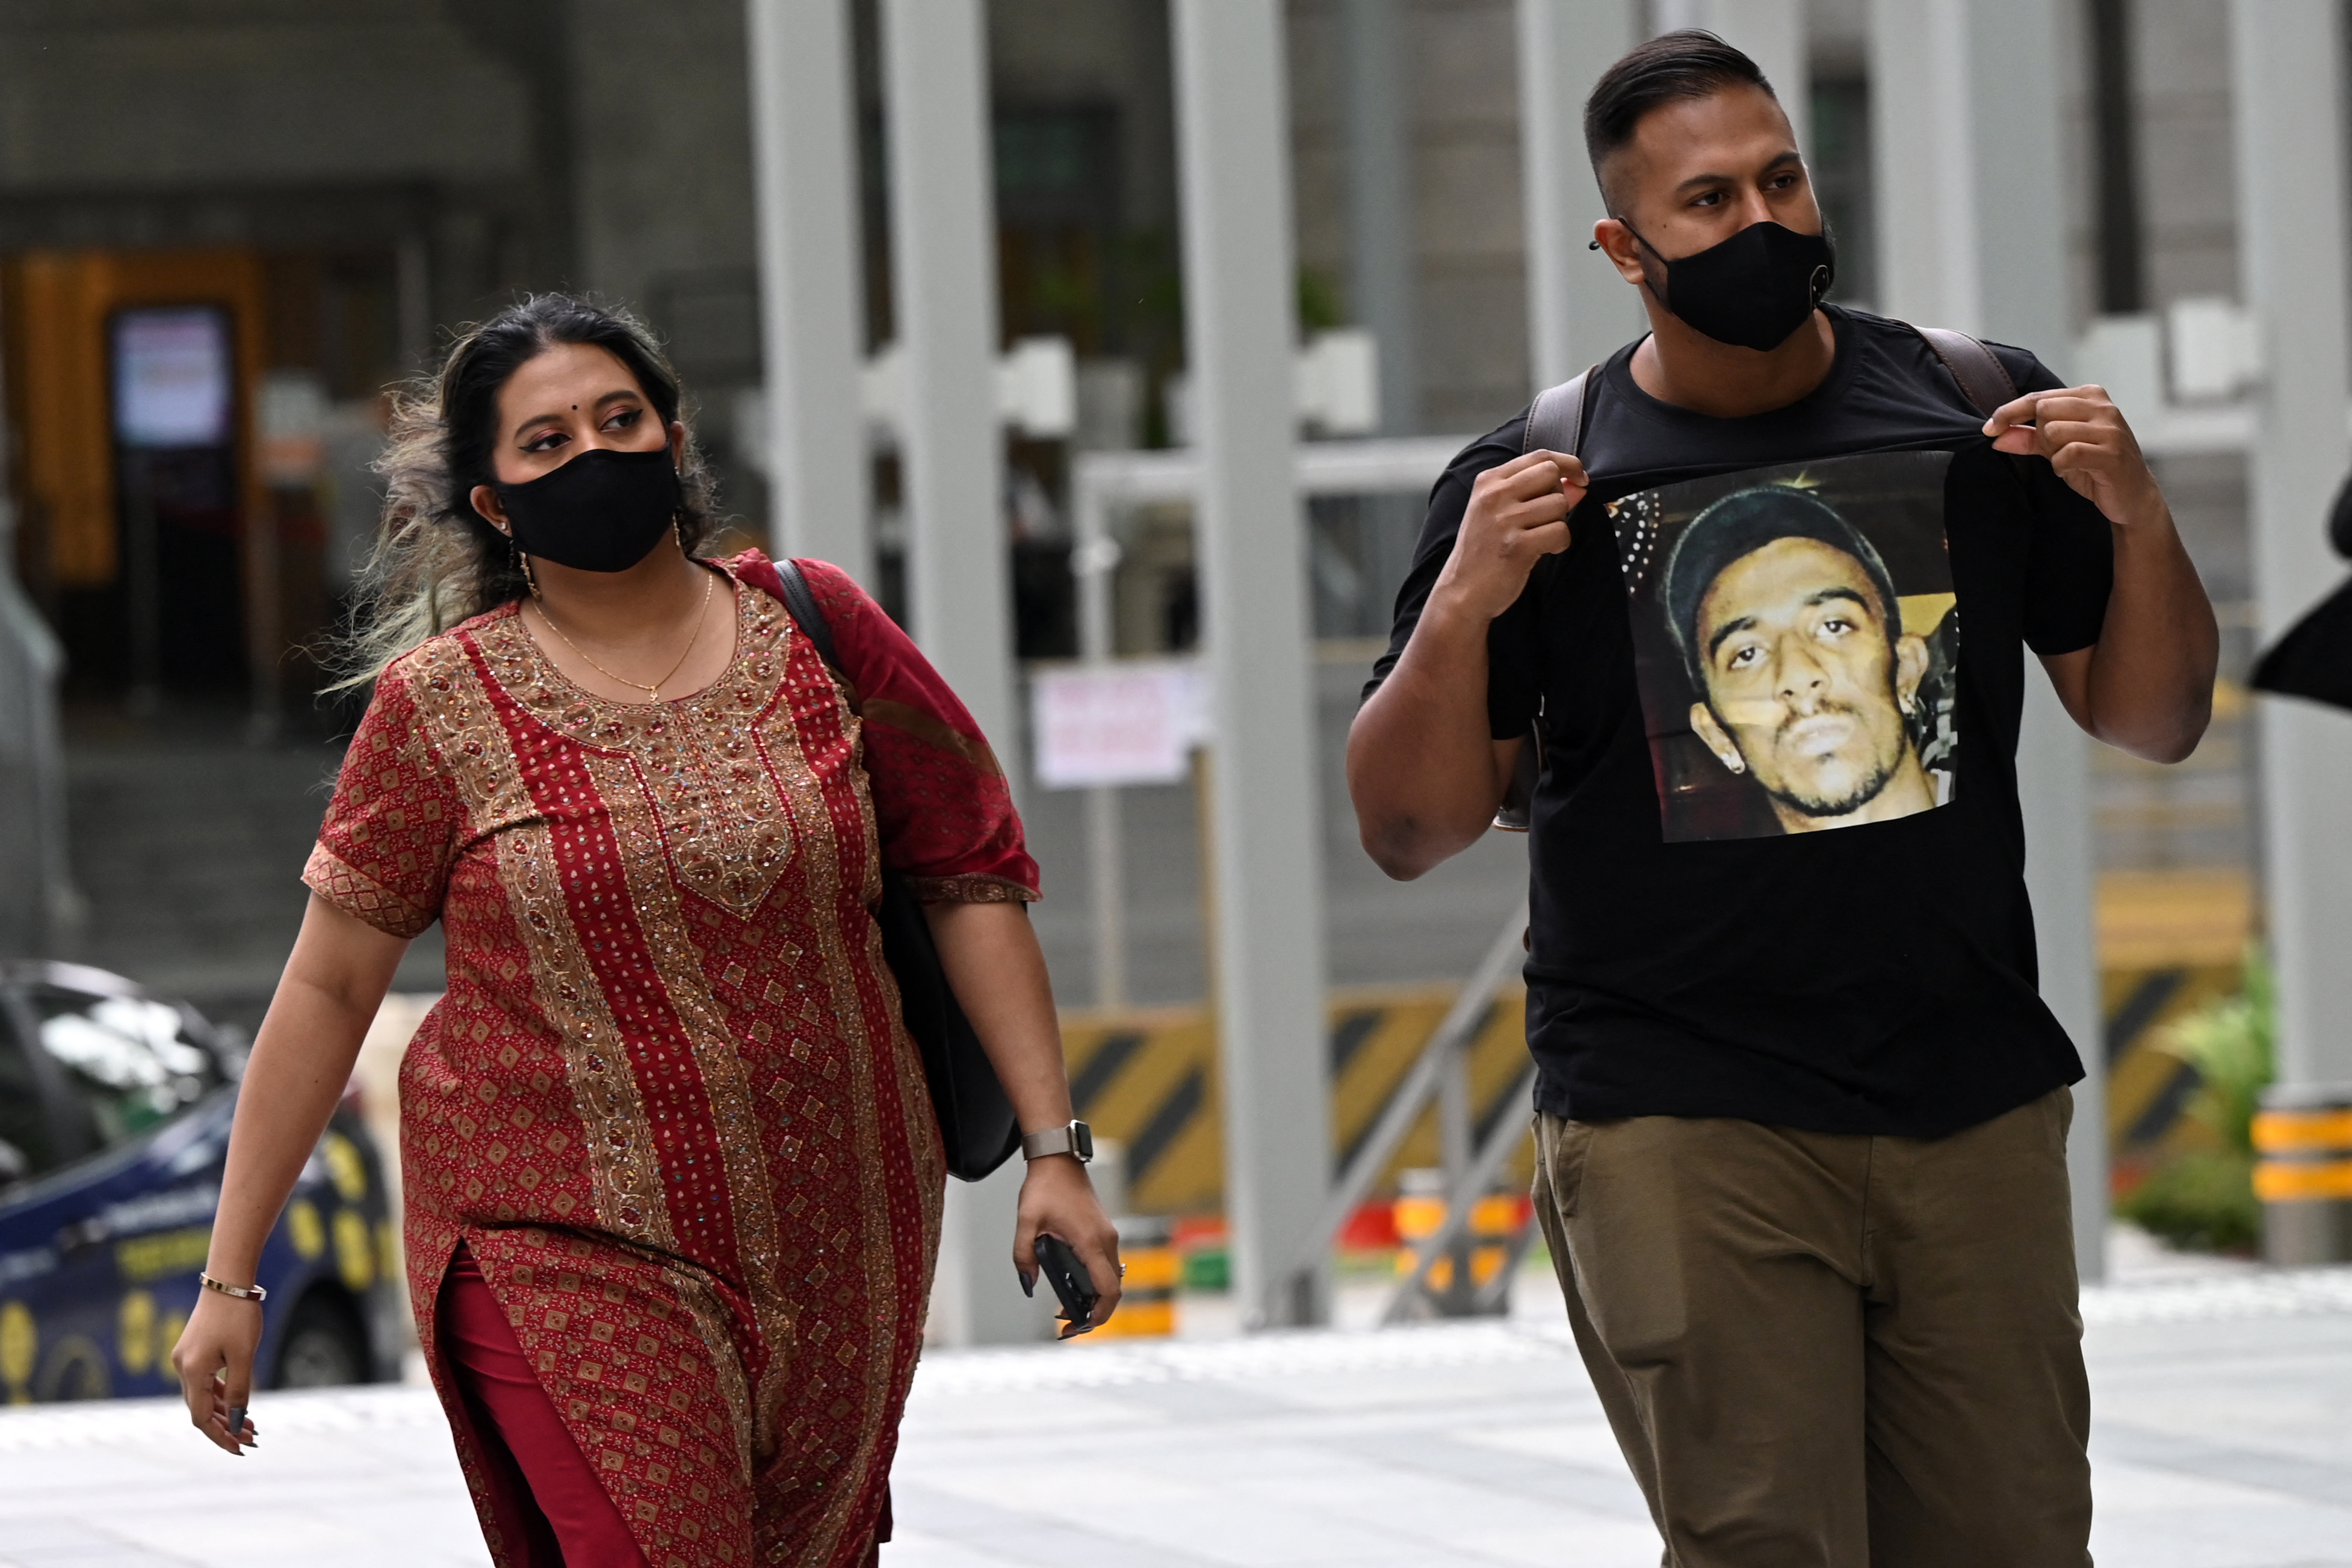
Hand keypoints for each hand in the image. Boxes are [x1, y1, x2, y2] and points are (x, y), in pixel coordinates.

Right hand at [171, 1289, 261, 1453]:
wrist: (228, 1280)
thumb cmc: (238, 1315)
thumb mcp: (244, 1356)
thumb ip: (239, 1390)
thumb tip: (236, 1422)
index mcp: (191, 1372)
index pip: (201, 1417)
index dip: (219, 1436)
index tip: (239, 1449)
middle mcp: (182, 1368)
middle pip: (201, 1408)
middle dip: (226, 1426)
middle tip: (252, 1438)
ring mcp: (186, 1358)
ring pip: (204, 1395)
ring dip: (225, 1411)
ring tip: (251, 1425)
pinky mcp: (194, 1350)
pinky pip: (207, 1380)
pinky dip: (222, 1393)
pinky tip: (239, 1403)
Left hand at [1014, 1154, 1122, 1336]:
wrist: (1059, 1159)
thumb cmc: (1044, 1187)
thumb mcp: (1026, 1222)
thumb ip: (1024, 1256)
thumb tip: (1028, 1285)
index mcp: (1090, 1241)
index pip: (1108, 1289)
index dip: (1098, 1314)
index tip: (1079, 1326)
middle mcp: (1105, 1240)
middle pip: (1112, 1288)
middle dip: (1095, 1312)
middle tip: (1068, 1325)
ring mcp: (1107, 1235)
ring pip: (1111, 1277)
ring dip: (1095, 1297)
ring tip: (1067, 1308)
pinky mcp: (1104, 1231)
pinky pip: (1106, 1264)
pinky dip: (1095, 1281)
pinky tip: (1073, 1285)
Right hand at [1431, 449, 1585, 621]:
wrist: (1462, 593)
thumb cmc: (1482, 554)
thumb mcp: (1500, 514)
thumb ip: (1536, 494)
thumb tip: (1577, 484)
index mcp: (1488, 482)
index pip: (1539, 456)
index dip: (1568, 463)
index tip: (1578, 478)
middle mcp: (1494, 495)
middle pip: (1551, 473)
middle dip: (1560, 494)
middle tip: (1549, 517)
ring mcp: (1504, 520)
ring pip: (1559, 504)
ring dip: (1558, 523)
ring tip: (1540, 538)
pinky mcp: (1516, 545)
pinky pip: (1560, 532)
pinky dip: (1559, 544)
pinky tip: (1543, 551)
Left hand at [1984, 386, 2165, 528]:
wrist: (2131, 496)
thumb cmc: (2092, 467)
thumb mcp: (2056, 449)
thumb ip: (2027, 438)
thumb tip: (1994, 435)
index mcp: (2090, 396)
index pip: (2038, 397)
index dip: (2009, 412)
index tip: (1989, 429)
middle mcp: (2103, 406)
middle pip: (2044, 410)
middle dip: (2039, 436)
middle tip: (2054, 452)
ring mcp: (2110, 428)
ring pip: (2054, 430)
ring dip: (2052, 453)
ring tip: (2068, 462)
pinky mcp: (2112, 452)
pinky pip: (2068, 453)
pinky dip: (2061, 465)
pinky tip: (2072, 470)